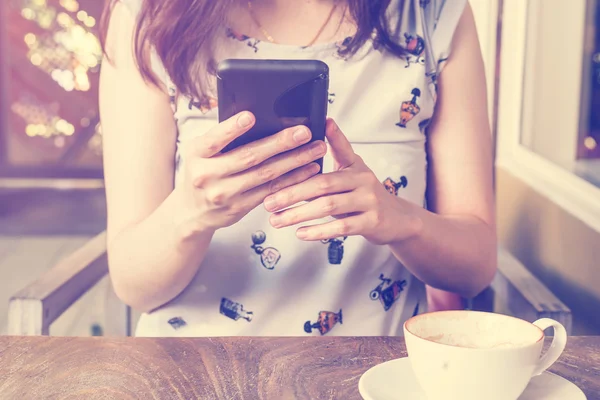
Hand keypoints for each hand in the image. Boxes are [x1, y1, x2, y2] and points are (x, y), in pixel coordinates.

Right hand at [175, 111, 326, 233]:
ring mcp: (224, 194)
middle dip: (280, 143)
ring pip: (265, 175)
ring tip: (315, 149)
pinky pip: (271, 192)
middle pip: (249, 157)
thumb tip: (256, 118)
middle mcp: (208, 175)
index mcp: (196, 154)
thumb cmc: (201, 172)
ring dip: (294, 161)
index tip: (250, 116)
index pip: (215, 139)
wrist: (191, 212)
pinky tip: (308, 170)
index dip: (232, 128)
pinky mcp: (239, 208)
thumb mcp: (200, 152)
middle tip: (304, 132)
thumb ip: (221, 138)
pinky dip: (292, 179)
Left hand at [263, 119, 421, 244]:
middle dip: (291, 193)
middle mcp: (363, 180)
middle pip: (322, 183)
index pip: (336, 150)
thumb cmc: (364, 193)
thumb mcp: (354, 169)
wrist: (397, 219)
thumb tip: (324, 122)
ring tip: (276, 220)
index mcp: (355, 165)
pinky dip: (319, 231)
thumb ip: (338, 150)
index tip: (297, 137)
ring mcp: (368, 201)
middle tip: (268, 201)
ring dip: (299, 214)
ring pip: (329, 206)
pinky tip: (300, 233)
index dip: (323, 140)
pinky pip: (341, 227)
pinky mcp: (371, 222)